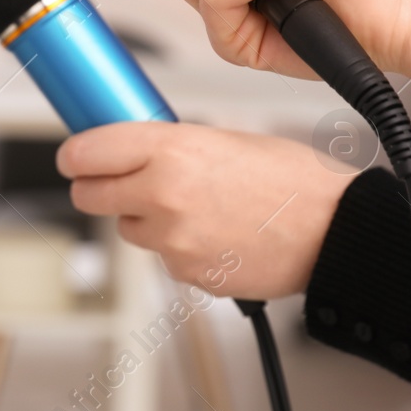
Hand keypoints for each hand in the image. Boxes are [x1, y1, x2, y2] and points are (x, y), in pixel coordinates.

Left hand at [57, 121, 352, 299]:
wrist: (336, 231)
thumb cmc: (291, 179)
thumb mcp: (223, 137)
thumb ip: (167, 144)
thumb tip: (127, 147)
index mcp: (169, 149)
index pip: (86, 153)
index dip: (75, 156)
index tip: (74, 158)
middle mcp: (162, 194)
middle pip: (90, 196)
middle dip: (99, 188)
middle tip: (115, 182)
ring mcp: (172, 239)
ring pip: (128, 228)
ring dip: (145, 219)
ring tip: (193, 208)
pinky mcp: (187, 273)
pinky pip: (164, 257)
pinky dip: (178, 247)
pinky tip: (214, 233)